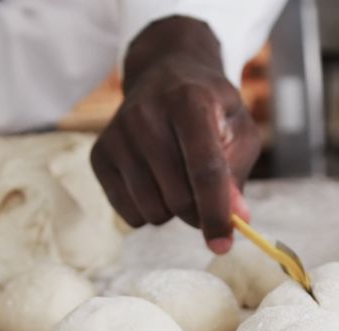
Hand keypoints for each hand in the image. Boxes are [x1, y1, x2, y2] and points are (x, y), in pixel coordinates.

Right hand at [91, 16, 260, 253]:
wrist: (164, 77)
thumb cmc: (211, 110)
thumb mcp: (239, 130)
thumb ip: (237, 174)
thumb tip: (236, 219)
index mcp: (189, 102)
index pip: (204, 168)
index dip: (216, 212)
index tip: (224, 245)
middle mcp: (146, 115)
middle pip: (179, 198)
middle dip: (200, 212)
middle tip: (207, 197)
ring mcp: (117, 135)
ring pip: (153, 211)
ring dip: (174, 211)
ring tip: (180, 180)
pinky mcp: (98, 155)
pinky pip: (129, 214)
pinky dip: (149, 212)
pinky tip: (156, 182)